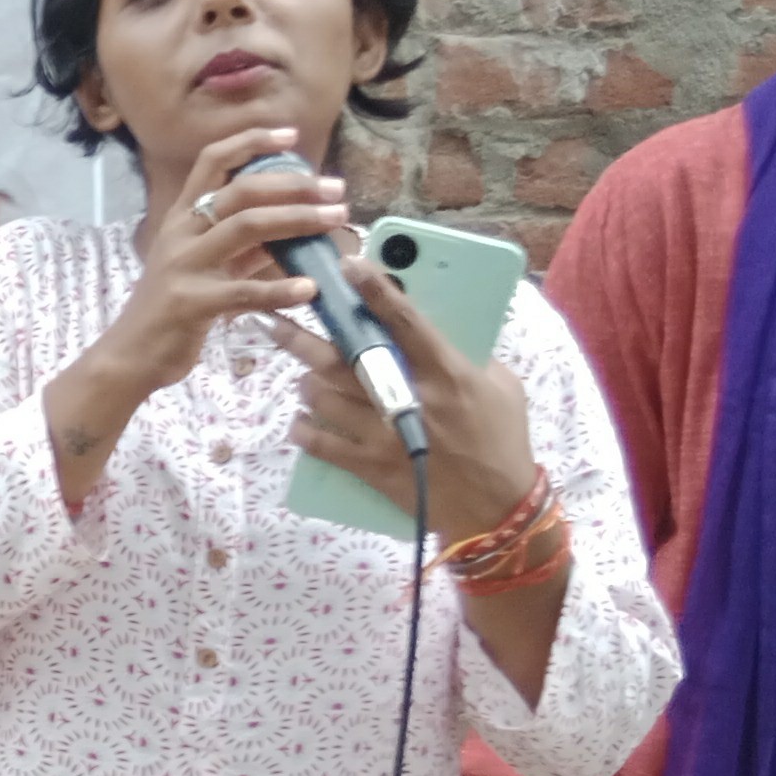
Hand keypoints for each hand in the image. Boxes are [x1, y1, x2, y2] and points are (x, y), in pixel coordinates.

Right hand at [42, 128, 344, 507]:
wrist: (131, 355)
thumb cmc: (173, 309)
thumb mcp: (206, 266)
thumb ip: (245, 246)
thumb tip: (294, 224)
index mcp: (182, 218)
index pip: (212, 161)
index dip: (251, 142)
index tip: (291, 135)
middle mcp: (181, 233)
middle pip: (241, 191)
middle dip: (294, 184)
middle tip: (335, 189)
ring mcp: (184, 266)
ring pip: (246, 228)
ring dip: (297, 220)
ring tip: (337, 221)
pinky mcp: (191, 303)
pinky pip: (243, 291)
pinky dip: (280, 289)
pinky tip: (310, 290)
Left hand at [274, 248, 542, 542]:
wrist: (498, 509)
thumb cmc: (502, 441)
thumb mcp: (501, 387)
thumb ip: (468, 356)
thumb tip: (432, 329)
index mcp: (447, 373)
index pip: (404, 321)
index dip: (374, 290)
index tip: (348, 266)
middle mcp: (411, 398)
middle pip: (343, 359)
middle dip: (303, 338)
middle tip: (274, 319)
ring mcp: (387, 434)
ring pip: (325, 397)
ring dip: (307, 385)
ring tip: (303, 379)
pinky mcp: (372, 468)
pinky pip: (322, 444)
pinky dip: (305, 430)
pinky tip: (300, 421)